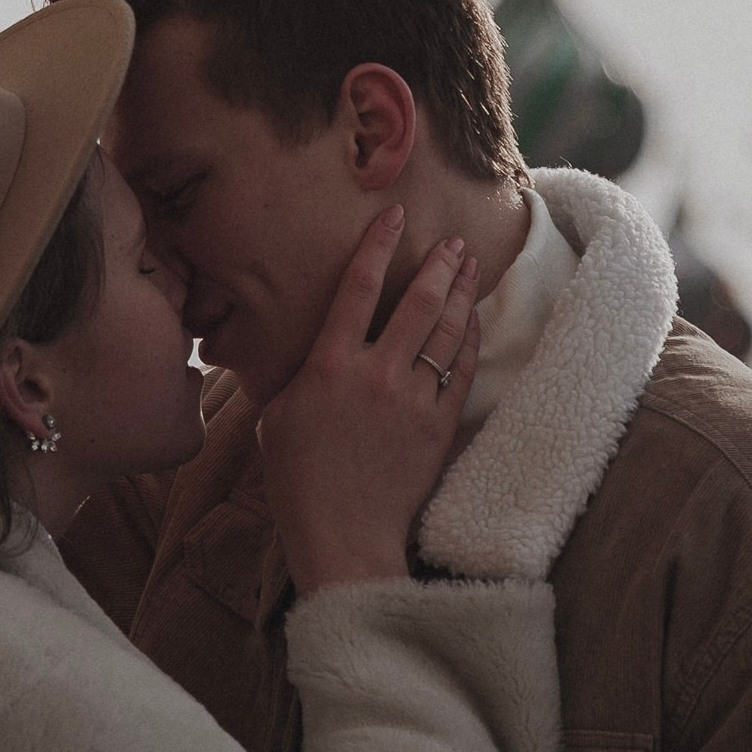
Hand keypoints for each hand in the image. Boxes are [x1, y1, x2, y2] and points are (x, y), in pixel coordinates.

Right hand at [258, 208, 479, 589]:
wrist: (343, 537)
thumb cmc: (299, 481)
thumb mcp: (277, 417)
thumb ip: (293, 374)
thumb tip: (297, 348)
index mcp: (328, 365)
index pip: (357, 287)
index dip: (378, 244)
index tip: (395, 215)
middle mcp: (375, 373)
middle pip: (417, 301)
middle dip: (439, 264)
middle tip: (453, 241)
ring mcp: (412, 399)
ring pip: (446, 330)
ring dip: (461, 293)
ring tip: (471, 267)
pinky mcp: (439, 426)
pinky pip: (461, 370)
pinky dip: (470, 340)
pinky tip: (474, 321)